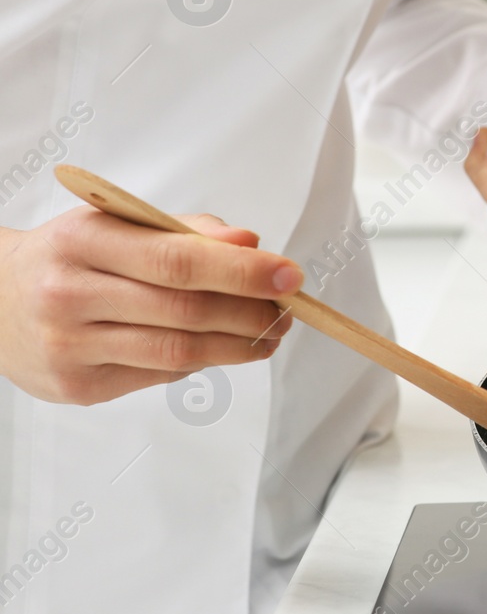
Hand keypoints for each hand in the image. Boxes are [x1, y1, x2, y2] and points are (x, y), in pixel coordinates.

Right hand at [0, 208, 300, 404]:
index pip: (179, 260)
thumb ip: (187, 233)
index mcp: (83, 241)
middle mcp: (69, 295)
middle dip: (251, 313)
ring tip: (268, 334)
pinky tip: (218, 348)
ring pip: (177, 352)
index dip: (243, 272)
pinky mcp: (77, 387)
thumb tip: (252, 245)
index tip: (289, 276)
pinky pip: (159, 374)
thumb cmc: (72, 257)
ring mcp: (69, 347)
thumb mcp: (119, 225)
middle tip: (288, 310)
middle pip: (185, 311)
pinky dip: (200, 361)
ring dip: (238, 346)